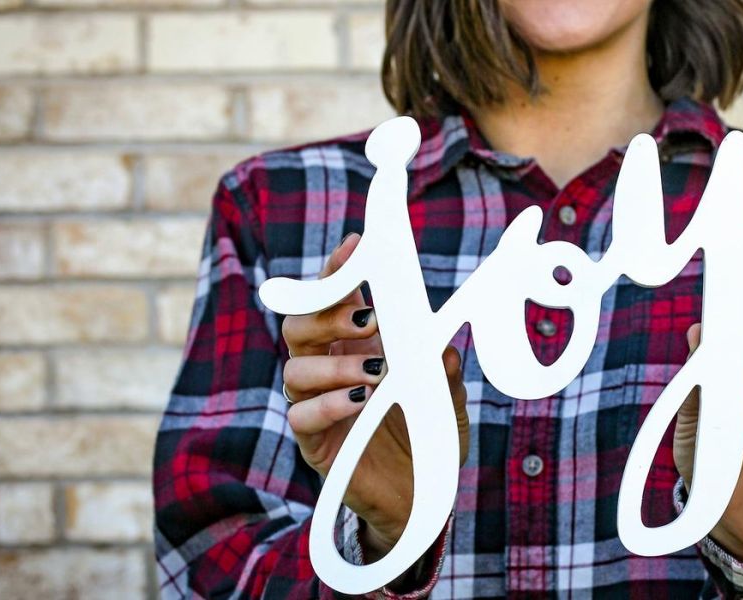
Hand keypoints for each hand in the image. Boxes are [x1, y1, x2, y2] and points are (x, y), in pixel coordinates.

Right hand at [282, 233, 470, 553]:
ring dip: (334, 364)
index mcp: (358, 346)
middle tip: (368, 318)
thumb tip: (443, 348)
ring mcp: (318, 404)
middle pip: (300, 324)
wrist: (420, 496)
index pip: (335, 299)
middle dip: (327, 312)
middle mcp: (330, 368)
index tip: (354, 247)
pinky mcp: (316, 443)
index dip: (339, 271)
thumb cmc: (427, 436)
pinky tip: (360, 402)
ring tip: (375, 373)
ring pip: (295, 368)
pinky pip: (302, 416)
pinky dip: (330, 404)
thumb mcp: (447, 399)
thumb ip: (444, 372)